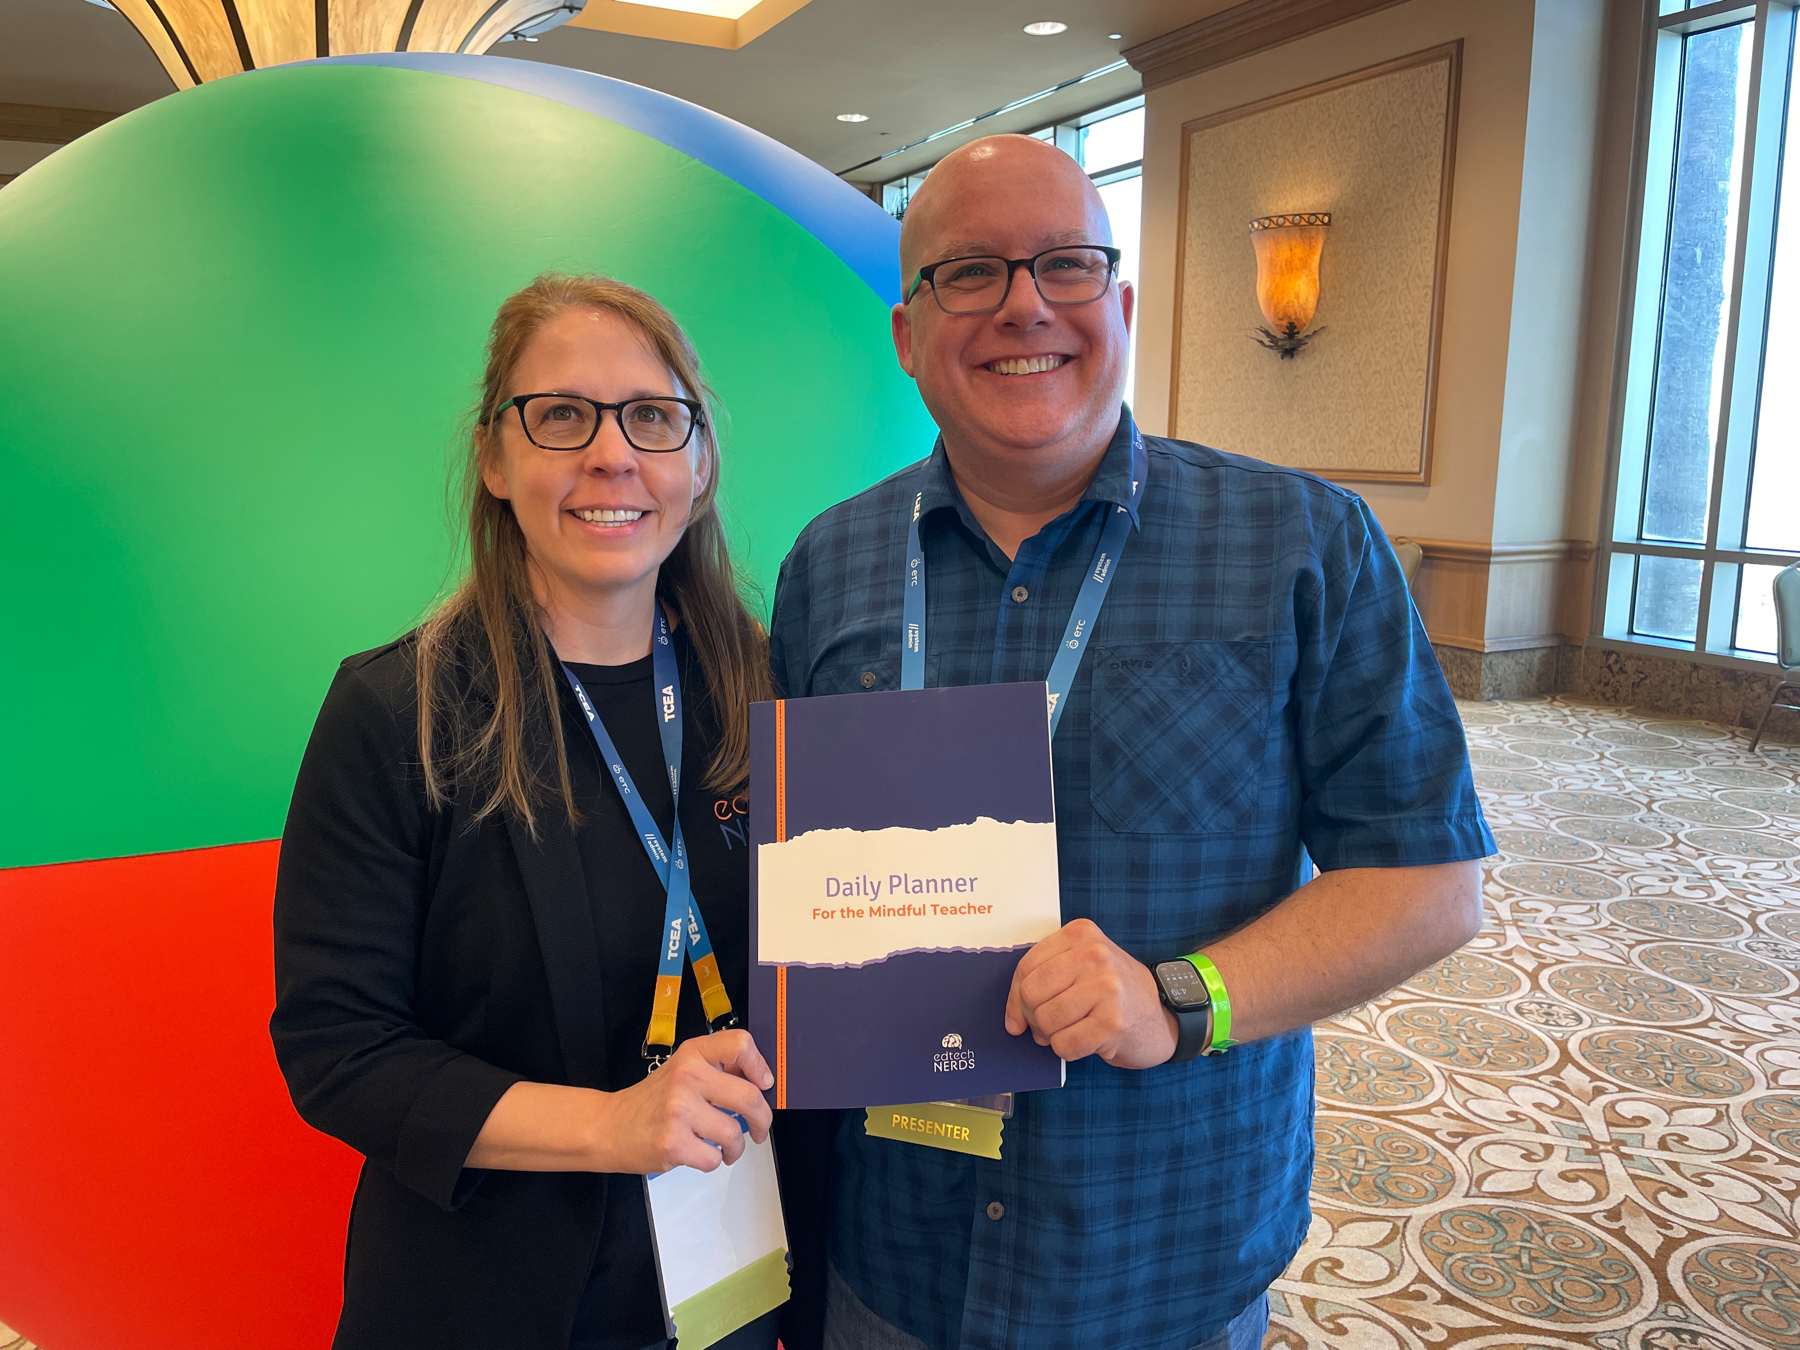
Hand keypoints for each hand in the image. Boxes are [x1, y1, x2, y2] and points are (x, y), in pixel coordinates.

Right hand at [602, 1030, 774, 1173]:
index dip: (759, 1066)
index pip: (740, 1044)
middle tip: (759, 1129)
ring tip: (725, 1146)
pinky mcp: (673, 1143)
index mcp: (693, 1054)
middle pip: (749, 1096)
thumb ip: (718, 1068)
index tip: (763, 1084)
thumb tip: (761, 1080)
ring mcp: (679, 1110)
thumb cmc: (653, 1100)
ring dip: (736, 1147)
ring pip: (734, 1133)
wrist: (610, 1126)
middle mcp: (687, 1077)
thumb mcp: (683, 1068)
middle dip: (762, 1120)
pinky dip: (713, 1160)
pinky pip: (714, 1157)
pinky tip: (701, 1153)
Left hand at [1004, 918, 1177, 1068]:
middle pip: (1031, 994)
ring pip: (1045, 1021)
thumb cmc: (1114, 993)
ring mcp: (1106, 988)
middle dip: (1034, 1018)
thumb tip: (1013, 1020)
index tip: (1018, 1017)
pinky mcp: (1113, 1022)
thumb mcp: (1082, 966)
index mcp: (1081, 934)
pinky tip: (1088, 1040)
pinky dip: (1069, 1050)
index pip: (1026, 967)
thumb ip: (1045, 977)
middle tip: (1052, 1024)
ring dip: (1053, 1035)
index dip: (1014, 999)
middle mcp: (1095, 955)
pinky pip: (1064, 1045)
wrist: (1164, 1016)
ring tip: (1075, 1029)